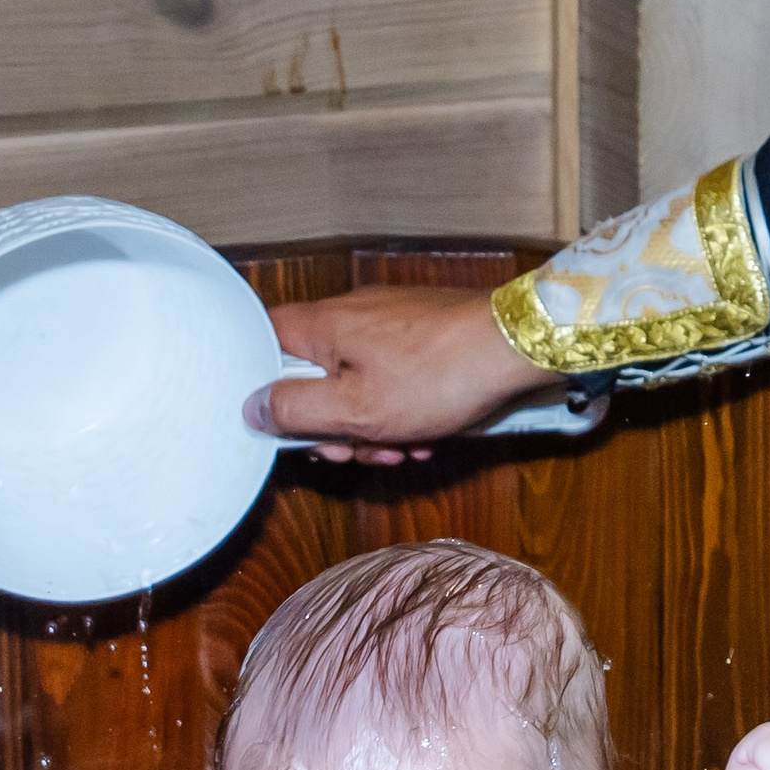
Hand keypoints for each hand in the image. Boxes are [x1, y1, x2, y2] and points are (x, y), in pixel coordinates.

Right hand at [254, 287, 560, 464]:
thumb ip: (296, 409)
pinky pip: (390, 381)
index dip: (266, 391)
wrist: (516, 348)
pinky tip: (422, 435)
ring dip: (370, 427)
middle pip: (312, 376)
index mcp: (323, 326)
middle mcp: (350, 316)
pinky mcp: (419, 337)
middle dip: (330, 425)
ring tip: (400, 449)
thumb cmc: (439, 375)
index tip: (287, 427)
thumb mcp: (355, 409)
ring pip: (354, 385)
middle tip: (353, 452)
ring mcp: (387, 324)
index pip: (265, 344)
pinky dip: (399, 413)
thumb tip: (253, 409)